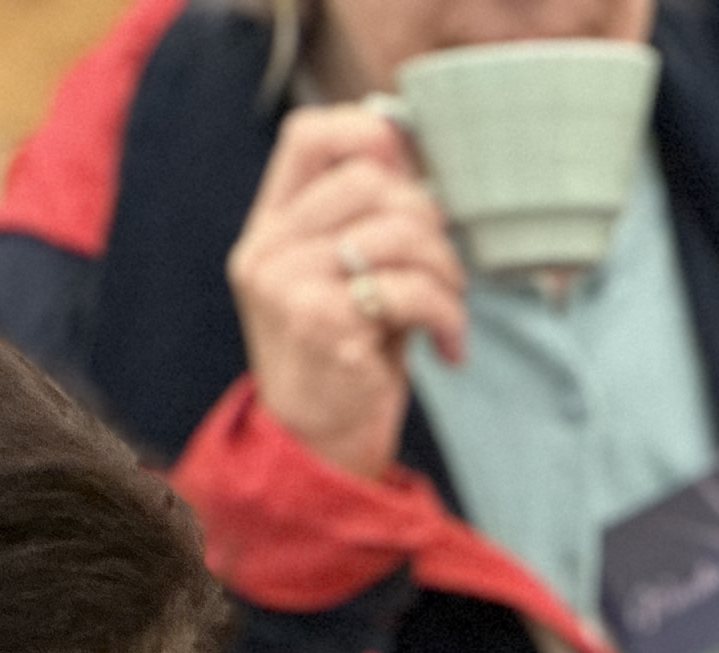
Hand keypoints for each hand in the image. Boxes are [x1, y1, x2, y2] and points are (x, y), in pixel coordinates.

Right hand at [229, 103, 468, 481]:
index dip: (367, 134)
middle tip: (442, 267)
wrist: (318, 452)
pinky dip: (448, 316)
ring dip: (445, 272)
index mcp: (269, 229)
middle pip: (368, 180)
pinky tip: (450, 347)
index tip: (408, 174)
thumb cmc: (345, 362)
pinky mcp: (323, 325)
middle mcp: (268, 251)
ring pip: (397, 233)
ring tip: (448, 310)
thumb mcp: (344, 280)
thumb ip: (364, 222)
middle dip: (427, 219)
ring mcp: (288, 286)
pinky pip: (410, 291)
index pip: (307, 134)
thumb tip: (416, 157)